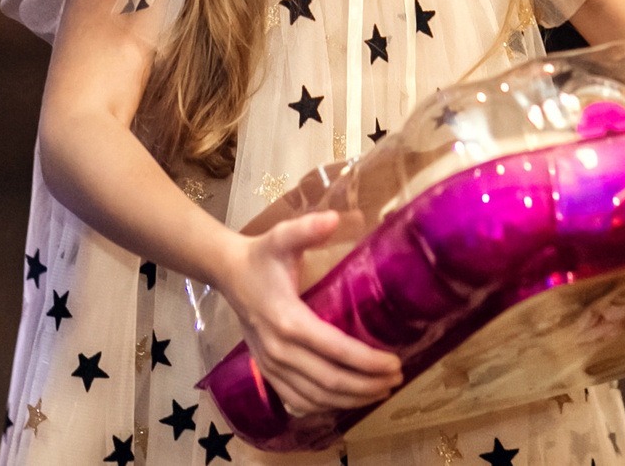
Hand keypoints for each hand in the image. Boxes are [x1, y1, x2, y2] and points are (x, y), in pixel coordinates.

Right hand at [213, 213, 401, 414]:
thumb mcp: (282, 235)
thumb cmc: (261, 255)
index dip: (368, 362)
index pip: (336, 351)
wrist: (228, 273)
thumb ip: (307, 228)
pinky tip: (347, 400)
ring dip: (351, 400)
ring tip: (381, 391)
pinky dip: (326, 405)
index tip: (396, 362)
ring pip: (316, 396)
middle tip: (397, 379)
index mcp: (288, 320)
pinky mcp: (267, 372)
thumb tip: (335, 218)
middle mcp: (280, 350)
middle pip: (330, 381)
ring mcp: (271, 365)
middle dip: (367, 385)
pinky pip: (298, 399)